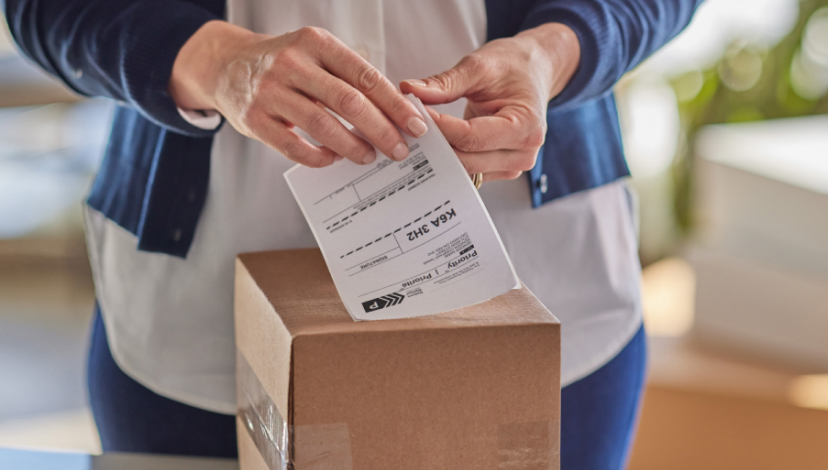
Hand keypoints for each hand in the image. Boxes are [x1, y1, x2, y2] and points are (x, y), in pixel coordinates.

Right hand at [170, 21, 427, 167]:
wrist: (225, 65)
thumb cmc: (283, 64)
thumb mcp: (314, 54)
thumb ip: (347, 77)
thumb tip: (393, 113)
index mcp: (316, 44)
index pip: (365, 76)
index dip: (394, 104)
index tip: (416, 125)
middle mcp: (292, 63)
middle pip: (348, 102)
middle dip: (381, 130)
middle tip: (400, 150)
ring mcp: (270, 91)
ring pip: (322, 125)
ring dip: (352, 147)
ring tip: (370, 157)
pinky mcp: (254, 119)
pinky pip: (293, 147)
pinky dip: (319, 157)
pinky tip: (333, 159)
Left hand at [400, 23, 579, 183]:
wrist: (532, 72)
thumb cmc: (512, 67)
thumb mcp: (479, 66)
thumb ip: (444, 83)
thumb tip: (410, 90)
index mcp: (526, 125)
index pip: (471, 137)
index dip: (439, 128)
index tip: (414, 113)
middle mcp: (523, 151)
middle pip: (467, 158)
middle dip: (435, 144)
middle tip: (408, 125)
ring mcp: (513, 164)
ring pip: (466, 169)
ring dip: (440, 156)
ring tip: (418, 135)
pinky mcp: (501, 169)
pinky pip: (469, 171)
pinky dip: (449, 160)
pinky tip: (433, 145)